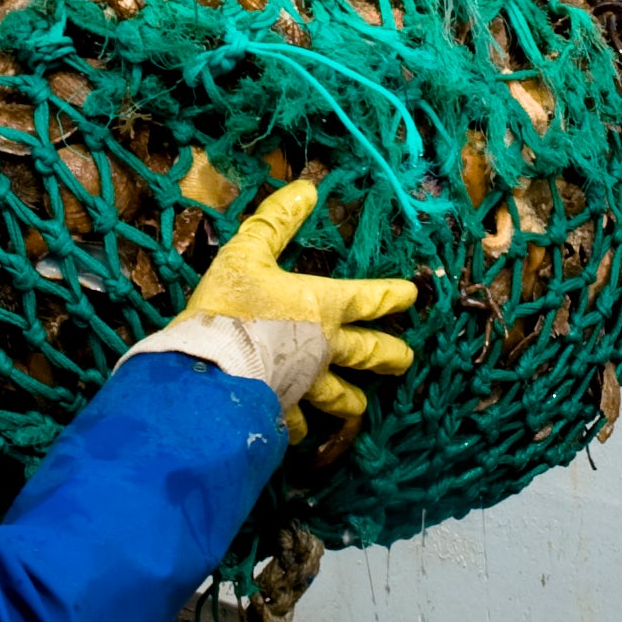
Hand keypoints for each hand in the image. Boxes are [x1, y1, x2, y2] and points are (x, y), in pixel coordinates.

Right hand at [128, 178, 418, 445]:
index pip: (368, 299)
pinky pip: (295, 420)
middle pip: (366, 353)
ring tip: (357, 409)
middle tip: (406, 361)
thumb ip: (275, 221)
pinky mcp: (282, 408)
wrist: (210, 369)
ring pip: (336, 396)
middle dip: (388, 355)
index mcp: (323, 306)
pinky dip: (298, 427)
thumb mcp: (248, 252)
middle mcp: (324, 347)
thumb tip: (307, 187)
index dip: (392, 295)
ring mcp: (305, 383)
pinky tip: (300, 434)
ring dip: (348, 401)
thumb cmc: (232, 307)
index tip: (411, 296)